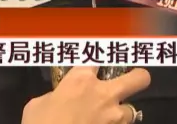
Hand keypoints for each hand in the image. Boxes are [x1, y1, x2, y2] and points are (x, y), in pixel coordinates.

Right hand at [22, 67, 150, 123]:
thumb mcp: (37, 105)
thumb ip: (54, 96)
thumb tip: (58, 99)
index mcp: (81, 80)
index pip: (96, 59)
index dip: (94, 65)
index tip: (92, 69)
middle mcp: (104, 93)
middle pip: (139, 78)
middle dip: (137, 77)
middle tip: (129, 82)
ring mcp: (113, 117)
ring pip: (132, 110)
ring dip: (120, 113)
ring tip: (108, 118)